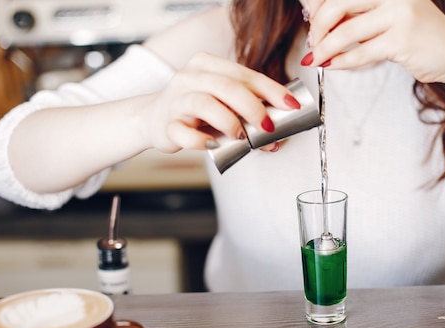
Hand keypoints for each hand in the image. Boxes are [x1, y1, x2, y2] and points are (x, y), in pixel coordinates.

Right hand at [140, 52, 299, 152]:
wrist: (154, 119)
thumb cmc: (196, 111)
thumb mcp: (221, 101)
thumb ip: (246, 108)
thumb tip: (278, 130)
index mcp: (207, 65)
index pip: (245, 74)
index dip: (271, 90)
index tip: (291, 105)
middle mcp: (190, 77)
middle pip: (227, 87)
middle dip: (253, 108)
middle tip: (267, 126)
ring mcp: (176, 100)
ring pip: (205, 104)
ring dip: (230, 123)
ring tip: (240, 137)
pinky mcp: (167, 125)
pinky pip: (185, 133)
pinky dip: (202, 142)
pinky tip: (213, 146)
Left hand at [301, 0, 444, 84]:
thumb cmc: (418, 36)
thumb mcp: (387, 16)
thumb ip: (359, 13)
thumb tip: (318, 19)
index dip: (320, 7)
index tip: (311, 22)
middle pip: (338, 4)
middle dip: (318, 26)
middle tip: (312, 42)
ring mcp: (400, 14)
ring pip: (346, 32)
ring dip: (325, 49)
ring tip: (316, 59)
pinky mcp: (402, 40)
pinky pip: (360, 53)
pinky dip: (342, 61)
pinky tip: (333, 65)